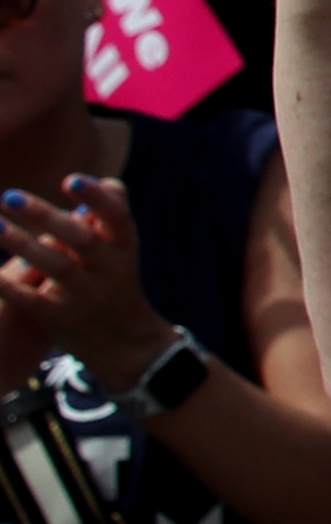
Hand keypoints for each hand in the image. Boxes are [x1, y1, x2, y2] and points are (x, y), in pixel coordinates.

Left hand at [0, 174, 168, 387]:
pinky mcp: (60, 318)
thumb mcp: (124, 249)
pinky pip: (32, 300)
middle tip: (9, 196)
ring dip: (23, 245)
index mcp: (124, 248)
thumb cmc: (116, 281)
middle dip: (46, 217)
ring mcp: (85, 296)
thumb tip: (99, 180)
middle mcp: (109, 270)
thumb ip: (111, 214)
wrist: (126, 343)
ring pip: (55, 267)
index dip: (96, 199)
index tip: (71, 179)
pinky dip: (10, 286)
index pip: (116, 217)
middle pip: (79, 240)